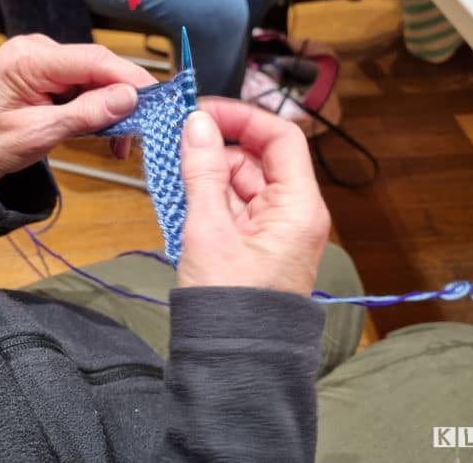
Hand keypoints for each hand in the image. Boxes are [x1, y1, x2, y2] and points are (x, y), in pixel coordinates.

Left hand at [0, 34, 156, 184]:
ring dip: (114, 109)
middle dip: (124, 98)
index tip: (157, 100)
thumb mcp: (40, 134)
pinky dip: (101, 109)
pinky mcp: (53, 73)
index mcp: (28, 60)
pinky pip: (87, 86)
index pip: (92, 60)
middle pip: (98, 67)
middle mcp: (39, 50)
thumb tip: (129, 98)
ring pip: (97, 78)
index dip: (129, 78)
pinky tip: (107, 132)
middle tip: (143, 130)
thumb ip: (85, 114)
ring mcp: (47, 60)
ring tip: (121, 143)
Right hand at [177, 97, 330, 296]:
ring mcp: (274, 229)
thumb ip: (202, 172)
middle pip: (258, 159)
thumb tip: (197, 124)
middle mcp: (293, 213)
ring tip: (174, 178)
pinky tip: (182, 198)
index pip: (281, 138)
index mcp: (298, 206)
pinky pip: (235, 206)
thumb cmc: (230, 304)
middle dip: (217, 149)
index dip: (243, 118)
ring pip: (242, 182)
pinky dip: (209, 198)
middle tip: (176, 145)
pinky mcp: (256, 243)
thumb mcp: (209, 230)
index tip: (203, 112)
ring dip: (208, 175)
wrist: (233, 360)